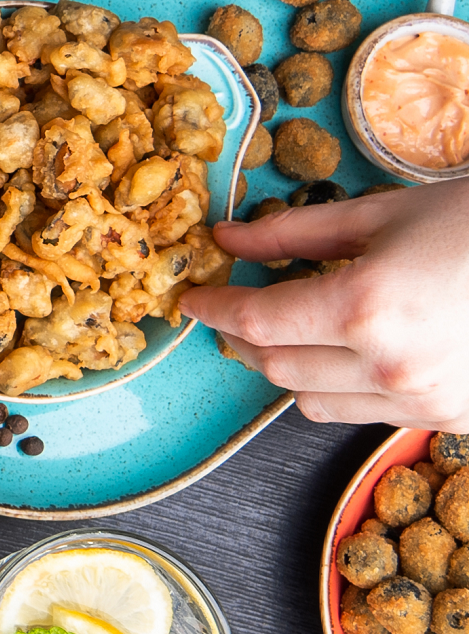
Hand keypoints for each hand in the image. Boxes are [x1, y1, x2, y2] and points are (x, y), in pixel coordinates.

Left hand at [180, 181, 468, 429]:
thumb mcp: (383, 211)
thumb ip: (294, 233)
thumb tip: (228, 239)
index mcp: (363, 308)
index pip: (255, 322)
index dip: (213, 310)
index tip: (191, 299)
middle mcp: (389, 368)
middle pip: (276, 369)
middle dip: (243, 340)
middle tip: (233, 308)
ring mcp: (425, 403)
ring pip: (316, 403)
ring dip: (290, 369)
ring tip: (292, 328)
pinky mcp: (455, 422)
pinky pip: (369, 415)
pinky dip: (344, 387)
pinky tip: (353, 350)